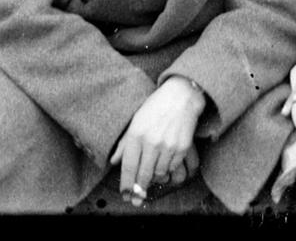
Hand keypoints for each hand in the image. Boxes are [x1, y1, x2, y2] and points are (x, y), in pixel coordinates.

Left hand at [110, 77, 206, 202]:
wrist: (182, 96)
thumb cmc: (155, 107)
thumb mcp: (135, 121)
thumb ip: (124, 144)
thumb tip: (113, 162)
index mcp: (136, 134)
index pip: (129, 166)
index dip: (126, 184)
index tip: (125, 195)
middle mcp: (151, 141)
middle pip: (143, 175)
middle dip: (139, 190)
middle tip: (136, 199)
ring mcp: (168, 145)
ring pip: (159, 173)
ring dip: (154, 178)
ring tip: (151, 174)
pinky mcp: (182, 147)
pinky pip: (172, 167)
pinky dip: (167, 169)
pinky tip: (164, 162)